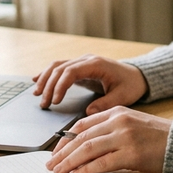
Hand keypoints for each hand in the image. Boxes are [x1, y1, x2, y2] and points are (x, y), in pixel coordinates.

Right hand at [32, 54, 148, 114]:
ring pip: (57, 66)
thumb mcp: (122, 97)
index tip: (55, 102)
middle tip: (44, 104)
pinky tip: (36, 80)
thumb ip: (106, 104)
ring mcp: (82, 62)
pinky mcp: (80, 68)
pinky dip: (47, 74)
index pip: (71, 72)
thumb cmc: (130, 85)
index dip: (60, 86)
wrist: (137, 76)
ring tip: (37, 95)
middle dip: (49, 86)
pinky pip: (60, 68)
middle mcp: (86, 60)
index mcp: (96, 64)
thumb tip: (88, 112)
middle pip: (60, 68)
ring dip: (45, 79)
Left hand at [46, 107, 170, 172]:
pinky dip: (86, 170)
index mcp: (117, 112)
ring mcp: (125, 137)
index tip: (56, 152)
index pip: (82, 125)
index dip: (65, 140)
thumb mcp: (131, 125)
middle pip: (81, 138)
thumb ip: (110, 131)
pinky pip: (102, 163)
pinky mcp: (132, 154)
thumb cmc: (158, 138)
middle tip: (51, 165)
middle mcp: (119, 122)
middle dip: (63, 153)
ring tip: (58, 172)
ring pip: (88, 149)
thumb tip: (84, 148)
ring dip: (69, 163)